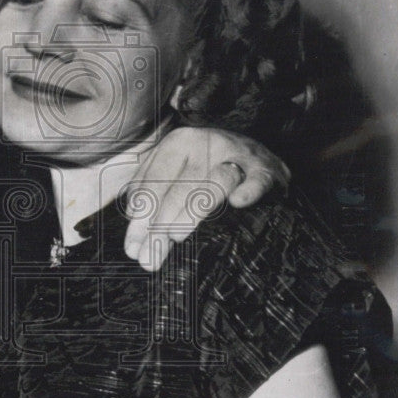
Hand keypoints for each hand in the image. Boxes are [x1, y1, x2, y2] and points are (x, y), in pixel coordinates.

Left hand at [124, 126, 289, 270]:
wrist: (258, 159)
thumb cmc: (207, 172)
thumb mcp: (176, 179)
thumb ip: (153, 206)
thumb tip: (134, 243)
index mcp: (179, 143)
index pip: (155, 178)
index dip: (141, 213)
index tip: (132, 246)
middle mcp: (207, 143)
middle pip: (180, 183)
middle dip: (160, 222)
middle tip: (148, 255)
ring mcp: (238, 155)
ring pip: (214, 182)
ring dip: (193, 210)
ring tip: (175, 237)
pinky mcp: (266, 170)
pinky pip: (258, 179)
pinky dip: (249, 190)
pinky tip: (238, 203)